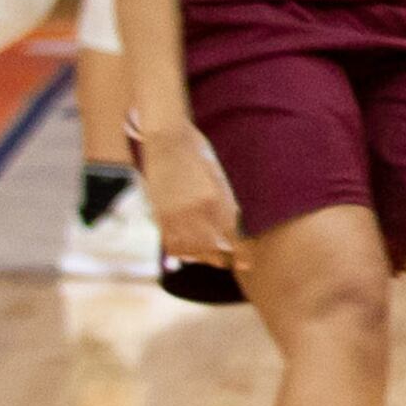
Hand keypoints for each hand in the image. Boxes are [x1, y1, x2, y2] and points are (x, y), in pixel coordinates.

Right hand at [144, 127, 241, 270]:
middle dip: (223, 258)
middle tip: (230, 262)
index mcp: (214, 201)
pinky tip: (190, 251)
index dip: (240, 254)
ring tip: (212, 257)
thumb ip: (227, 204)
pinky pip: (171, 243)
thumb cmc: (198, 153)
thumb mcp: (220, 178)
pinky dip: (182, 251)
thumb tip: (234, 229)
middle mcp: (194, 212)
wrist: (166, 141)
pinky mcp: (159, 215)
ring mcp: (174, 215)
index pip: (231, 238)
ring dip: (203, 257)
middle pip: (211, 249)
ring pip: (190, 251)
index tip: (246, 264)